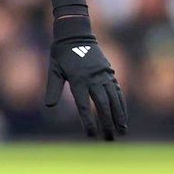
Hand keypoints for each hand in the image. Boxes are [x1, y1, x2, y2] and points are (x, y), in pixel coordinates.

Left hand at [45, 14, 127, 139]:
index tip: (92, 135)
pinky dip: (121, 103)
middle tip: (110, 139)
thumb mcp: (53, 69)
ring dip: (119, 115)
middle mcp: (93, 78)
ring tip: (122, 131)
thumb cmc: (61, 54)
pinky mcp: (109, 72)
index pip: (83, 106)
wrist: (76, 34)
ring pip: (113, 98)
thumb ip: (52, 88)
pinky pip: (117, 90)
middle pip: (102, 104)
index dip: (88, 121)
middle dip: (107, 123)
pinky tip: (123, 115)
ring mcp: (103, 75)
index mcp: (77, 79)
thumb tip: (49, 106)